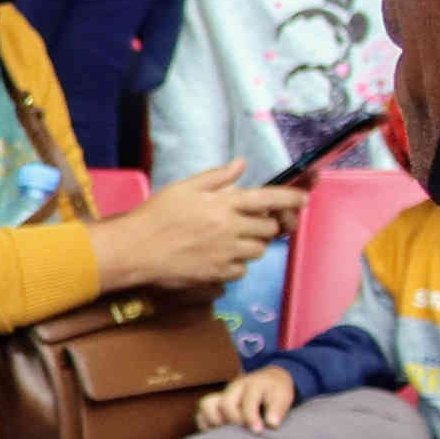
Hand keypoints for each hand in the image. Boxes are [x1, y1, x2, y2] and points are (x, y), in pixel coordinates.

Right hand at [90, 163, 304, 293]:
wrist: (136, 249)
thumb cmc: (157, 214)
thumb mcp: (184, 187)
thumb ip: (216, 177)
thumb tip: (241, 164)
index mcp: (225, 204)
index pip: (269, 198)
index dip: (291, 198)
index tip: (303, 199)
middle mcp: (231, 229)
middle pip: (269, 228)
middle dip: (266, 224)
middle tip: (250, 221)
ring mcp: (226, 254)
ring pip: (258, 251)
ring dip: (252, 243)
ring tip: (233, 239)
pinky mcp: (218, 274)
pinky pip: (242, 270)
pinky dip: (237, 263)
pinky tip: (221, 256)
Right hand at [198, 363, 296, 433]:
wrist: (268, 378)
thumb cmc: (275, 390)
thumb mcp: (283, 396)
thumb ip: (278, 409)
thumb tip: (272, 424)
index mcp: (253, 385)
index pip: (248, 401)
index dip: (251, 417)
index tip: (257, 431)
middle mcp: (234, 388)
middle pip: (225, 403)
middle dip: (234, 420)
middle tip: (244, 433)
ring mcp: (222, 394)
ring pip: (207, 404)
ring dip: (215, 421)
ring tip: (226, 433)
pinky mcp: (215, 402)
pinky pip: (201, 412)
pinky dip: (205, 423)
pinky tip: (217, 434)